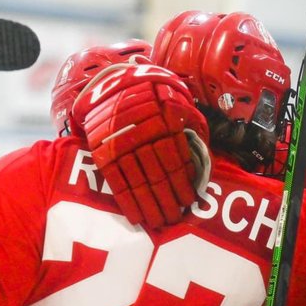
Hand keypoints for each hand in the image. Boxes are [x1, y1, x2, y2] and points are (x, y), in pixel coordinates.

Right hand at [74, 63, 210, 228]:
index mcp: (162, 124)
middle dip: (168, 201)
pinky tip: (136, 217)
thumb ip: (189, 127)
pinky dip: (127, 202)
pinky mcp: (102, 152)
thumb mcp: (176, 102)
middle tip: (175, 219)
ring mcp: (120, 145)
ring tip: (159, 223)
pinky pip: (116, 182)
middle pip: (158, 176)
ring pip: (138, 182)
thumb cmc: (153, 97)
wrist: (114, 83)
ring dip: (150, 206)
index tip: (190, 201)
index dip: (183, 184)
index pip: (175, 161)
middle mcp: (142, 136)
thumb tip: (203, 156)